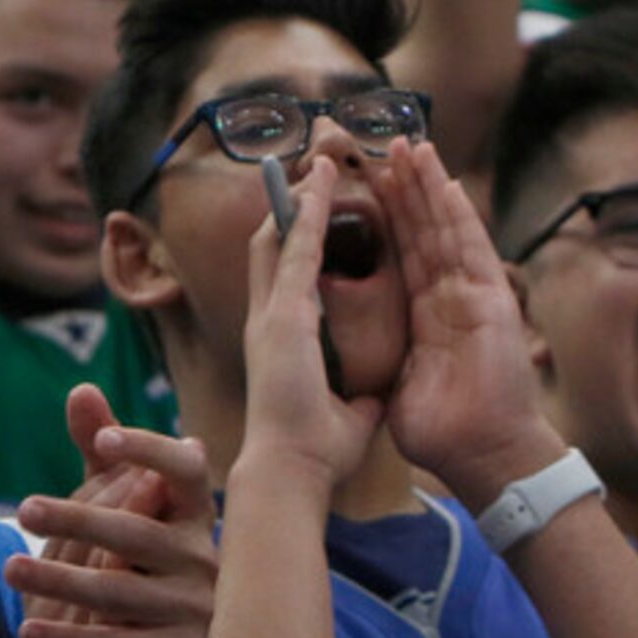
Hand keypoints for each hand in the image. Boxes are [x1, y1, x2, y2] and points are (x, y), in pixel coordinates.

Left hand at [11, 388, 221, 637]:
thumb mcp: (128, 510)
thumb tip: (81, 390)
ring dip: (60, 581)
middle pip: (136, 533)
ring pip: (121, 591)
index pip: (187, 470)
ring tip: (11, 569)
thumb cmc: (147, 564)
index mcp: (193, 513)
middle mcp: (203, 556)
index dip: (149, 450)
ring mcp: (195, 607)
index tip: (102, 441)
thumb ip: (105, 458)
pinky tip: (28, 631)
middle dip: (77, 519)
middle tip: (22, 508)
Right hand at [241, 156, 380, 487]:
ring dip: (297, 200)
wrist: (289, 471)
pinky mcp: (284, 316)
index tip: (308, 217)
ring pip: (278, 239)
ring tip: (318, 165)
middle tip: (308, 176)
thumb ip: (354, 399)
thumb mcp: (344, 416)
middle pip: (271, 249)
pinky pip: (298, 251)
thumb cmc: (311, 454)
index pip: (284, 280)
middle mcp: (267, 322)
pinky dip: (308, 215)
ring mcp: (270, 315)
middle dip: (286, 210)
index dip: (294, 244)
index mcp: (280, 344)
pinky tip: (321, 185)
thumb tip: (370, 398)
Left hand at [374, 136, 564, 507]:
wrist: (481, 456)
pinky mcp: (491, 302)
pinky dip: (458, 215)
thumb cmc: (443, 434)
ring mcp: (473, 297)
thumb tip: (363, 360)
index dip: (391, 220)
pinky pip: (471, 250)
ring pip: (447, 230)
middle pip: (426, 232)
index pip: (404, 256)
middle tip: (391, 145)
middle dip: (409, 189)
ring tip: (413, 146)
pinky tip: (445, 183)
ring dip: (430, 187)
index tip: (373, 183)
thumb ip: (390, 360)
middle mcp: (451, 299)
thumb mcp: (400, 386)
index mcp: (427, 317)